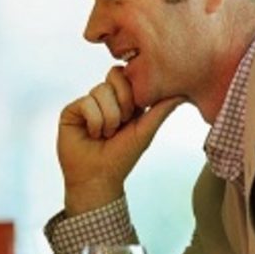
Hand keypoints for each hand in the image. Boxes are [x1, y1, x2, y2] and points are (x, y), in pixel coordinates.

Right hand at [58, 66, 181, 213]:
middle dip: (122, 104)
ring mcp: (87, 103)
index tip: (134, 114)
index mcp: (123, 100)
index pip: (128, 75)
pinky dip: (95, 122)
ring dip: (108, 118)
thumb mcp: (146, 131)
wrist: (98, 177)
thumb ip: (161, 110)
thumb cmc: (122, 158)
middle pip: (113, 77)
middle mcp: (104, 98)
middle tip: (120, 126)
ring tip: (106, 134)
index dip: (132, 92)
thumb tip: (182, 93)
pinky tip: (93, 134)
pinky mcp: (72, 110)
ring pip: (100, 91)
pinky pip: (86, 102)